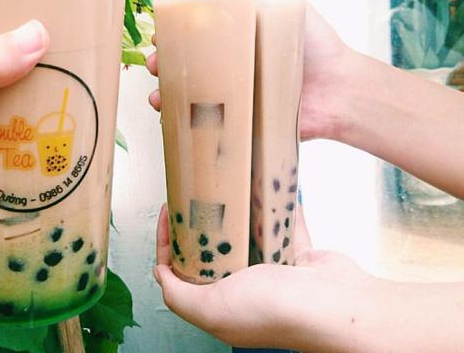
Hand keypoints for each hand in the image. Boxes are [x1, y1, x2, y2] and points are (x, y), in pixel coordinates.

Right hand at [147, 6, 352, 141]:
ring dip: (167, 95)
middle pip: (187, 66)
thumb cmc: (317, 48)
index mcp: (238, 41)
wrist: (340, 90)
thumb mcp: (287, 11)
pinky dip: (187, 125)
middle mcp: (232, 68)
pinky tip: (173, 121)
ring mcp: (235, 97)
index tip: (160, 34)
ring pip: (191, 96)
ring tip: (158, 96)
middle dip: (163, 64)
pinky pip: (209, 125)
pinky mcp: (241, 123)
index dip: (174, 35)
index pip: (197, 35)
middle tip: (154, 64)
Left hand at [152, 204, 374, 350]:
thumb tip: (160, 273)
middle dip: (202, 224)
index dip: (169, 242)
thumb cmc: (275, 310)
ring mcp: (272, 273)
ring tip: (225, 187)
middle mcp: (244, 291)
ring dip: (238, 213)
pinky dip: (277, 208)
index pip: (182, 271)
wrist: (335, 306)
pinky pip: (282, 226)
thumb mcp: (212, 308)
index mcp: (220, 306)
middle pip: (213, 252)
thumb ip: (179, 295)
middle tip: (193, 195)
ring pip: (248, 237)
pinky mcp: (298, 257)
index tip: (169, 212)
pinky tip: (268, 186)